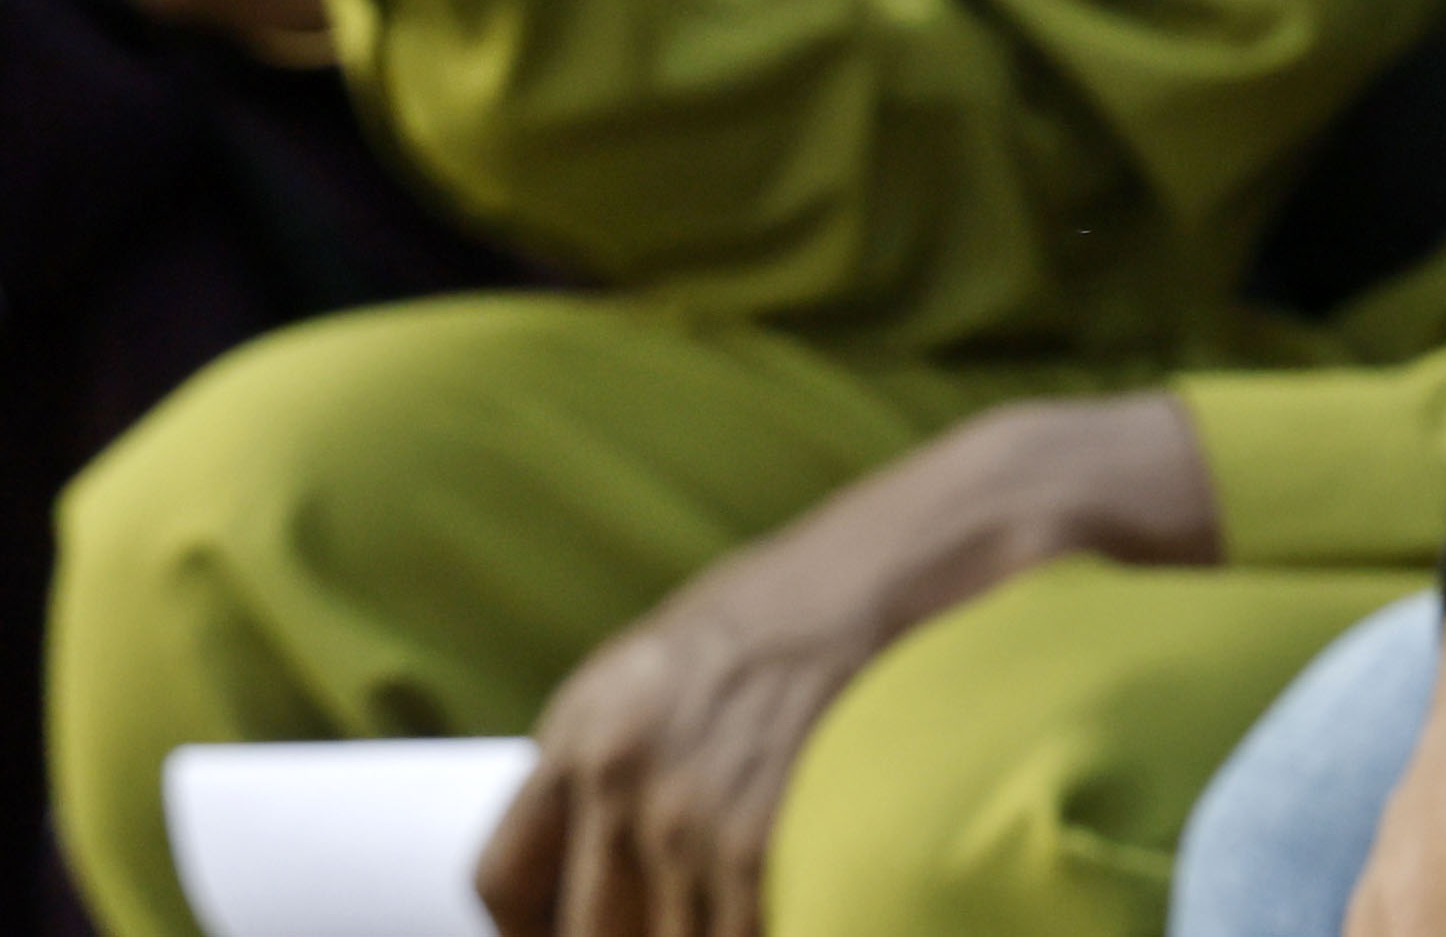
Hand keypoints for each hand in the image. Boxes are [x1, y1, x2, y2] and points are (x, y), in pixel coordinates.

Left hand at [479, 394, 1218, 936]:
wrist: (939, 546)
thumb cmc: (835, 599)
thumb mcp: (693, 659)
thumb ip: (639, 751)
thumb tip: (626, 849)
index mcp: (586, 721)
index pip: (507, 884)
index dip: (549, 932)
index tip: (604, 934)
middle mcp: (615, 768)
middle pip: (592, 935)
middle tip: (709, 909)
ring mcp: (682, 808)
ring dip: (724, 928)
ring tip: (770, 898)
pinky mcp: (753, 839)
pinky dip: (784, 927)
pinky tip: (824, 906)